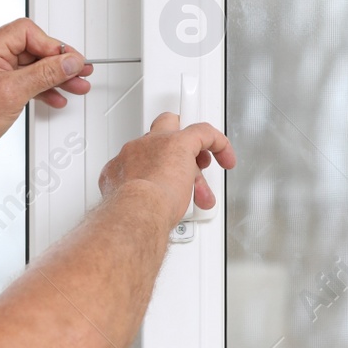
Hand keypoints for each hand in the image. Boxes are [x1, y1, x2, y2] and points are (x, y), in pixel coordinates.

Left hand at [0, 18, 93, 159]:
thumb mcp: (14, 93)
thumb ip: (45, 74)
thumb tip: (69, 62)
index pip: (26, 32)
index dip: (51, 45)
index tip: (70, 59)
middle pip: (32, 48)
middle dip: (57, 62)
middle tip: (78, 71)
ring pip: (32, 66)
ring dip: (54, 76)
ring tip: (75, 85)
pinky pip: (26, 80)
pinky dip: (42, 87)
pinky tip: (56, 96)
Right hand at [99, 112, 236, 226]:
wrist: (138, 210)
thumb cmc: (134, 214)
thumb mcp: (132, 208)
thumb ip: (141, 203)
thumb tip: (154, 213)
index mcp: (121, 167)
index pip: (138, 156)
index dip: (154, 164)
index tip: (160, 176)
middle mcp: (136, 150)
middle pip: (159, 139)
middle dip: (174, 158)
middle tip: (186, 178)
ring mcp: (157, 143)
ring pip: (181, 136)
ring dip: (194, 160)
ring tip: (203, 184)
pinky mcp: (181, 142)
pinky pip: (203, 132)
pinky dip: (217, 143)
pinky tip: (225, 157)